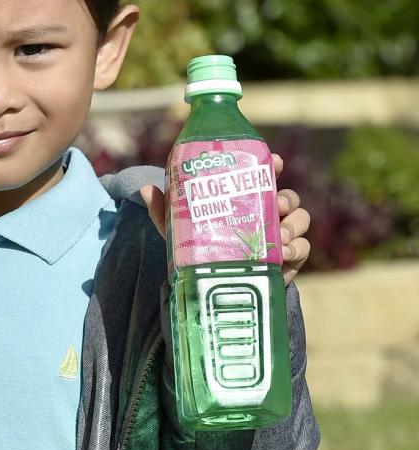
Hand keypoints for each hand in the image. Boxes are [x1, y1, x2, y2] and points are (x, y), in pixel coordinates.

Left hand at [139, 154, 311, 285]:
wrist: (214, 287)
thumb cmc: (201, 251)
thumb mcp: (181, 232)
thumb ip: (166, 212)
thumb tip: (146, 189)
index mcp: (246, 200)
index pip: (265, 176)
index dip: (272, 165)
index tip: (274, 161)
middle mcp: (268, 214)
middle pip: (289, 198)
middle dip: (287, 198)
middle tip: (277, 204)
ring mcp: (282, 236)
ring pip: (301, 220)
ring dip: (293, 225)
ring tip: (279, 237)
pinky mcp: (288, 260)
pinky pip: (302, 249)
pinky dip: (296, 250)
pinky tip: (282, 255)